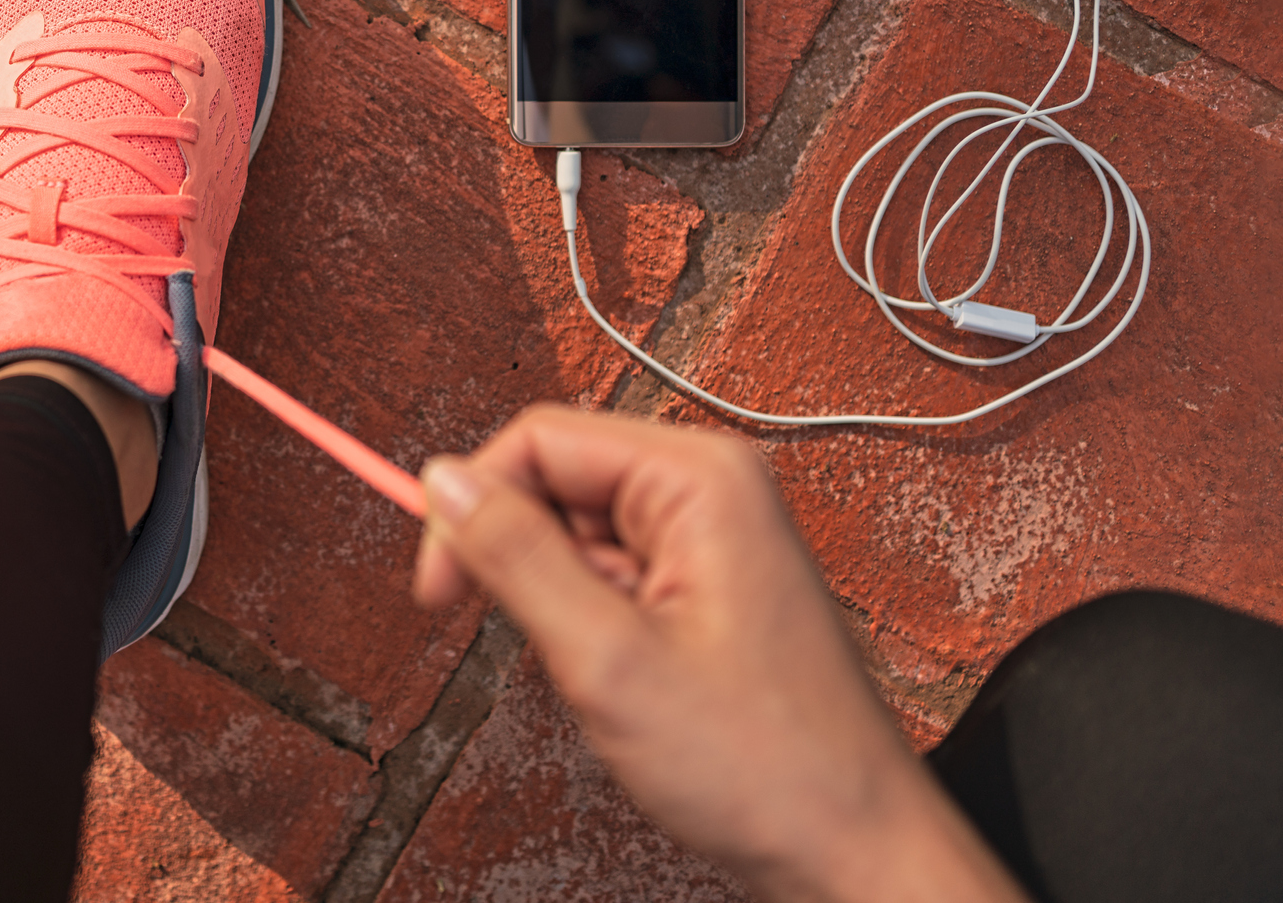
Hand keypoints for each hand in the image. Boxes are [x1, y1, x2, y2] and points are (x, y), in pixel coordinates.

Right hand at [413, 407, 1024, 902]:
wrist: (851, 850)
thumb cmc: (764, 767)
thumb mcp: (606, 659)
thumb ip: (515, 556)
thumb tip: (442, 479)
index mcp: (699, 479)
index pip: (539, 439)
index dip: (472, 506)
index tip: (438, 588)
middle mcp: (712, 489)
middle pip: (557, 479)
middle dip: (520, 559)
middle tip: (524, 640)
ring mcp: (714, 537)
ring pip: (577, 534)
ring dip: (558, 602)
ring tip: (602, 675)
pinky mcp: (709, 583)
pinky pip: (612, 575)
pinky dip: (591, 626)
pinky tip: (626, 682)